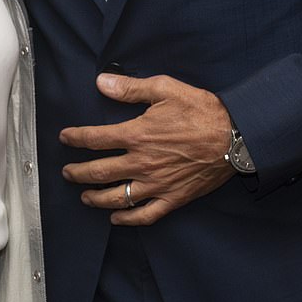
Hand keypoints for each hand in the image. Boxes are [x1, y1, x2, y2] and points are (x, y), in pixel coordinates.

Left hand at [60, 73, 234, 225]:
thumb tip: (101, 83)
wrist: (236, 138)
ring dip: (95, 198)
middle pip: (98, 172)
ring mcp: (156, 184)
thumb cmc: (202, 111)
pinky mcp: (173, 198)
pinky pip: (144, 215)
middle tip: (66, 173)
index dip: (75, 138)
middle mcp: (141, 163)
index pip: (94, 139)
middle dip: (77, 173)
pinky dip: (127, 219)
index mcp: (137, 135)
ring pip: (116, 197)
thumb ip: (131, 88)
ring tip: (84, 196)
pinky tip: (116, 218)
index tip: (65, 138)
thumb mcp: (166, 89)